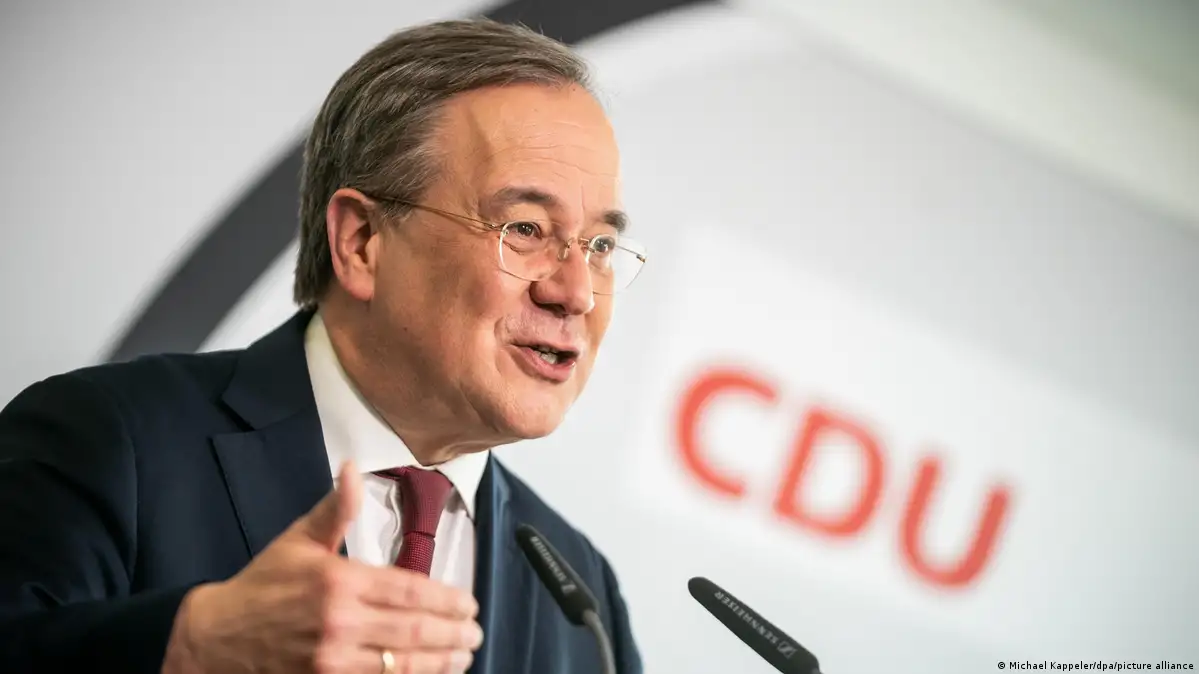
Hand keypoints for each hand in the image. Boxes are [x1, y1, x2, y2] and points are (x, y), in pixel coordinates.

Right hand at [162, 461, 482, 673]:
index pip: (409, 591)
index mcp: (339, 582)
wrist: (213, 639)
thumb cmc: (261, 588)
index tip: (469, 604)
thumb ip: (335, 509)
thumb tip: (352, 468)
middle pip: (414, 630)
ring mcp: (333, 661)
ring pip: (403, 664)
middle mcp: (340, 623)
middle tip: (474, 631)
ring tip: (463, 655)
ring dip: (441, 661)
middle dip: (453, 632)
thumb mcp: (298, 542)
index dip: (447, 600)